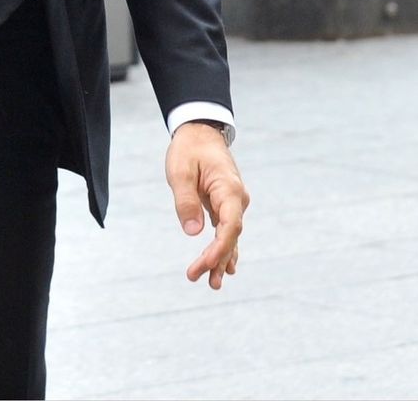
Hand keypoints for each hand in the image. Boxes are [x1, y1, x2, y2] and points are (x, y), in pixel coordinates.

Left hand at [166, 122, 248, 289]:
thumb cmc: (189, 149)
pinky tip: (224, 268)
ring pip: (230, 236)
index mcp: (228, 189)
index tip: (204, 265)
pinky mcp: (225, 205)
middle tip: (195, 277)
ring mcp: (233, 203)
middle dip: (215, 259)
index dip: (219, 249)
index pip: (230, 226)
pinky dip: (224, 249)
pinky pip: (227, 231)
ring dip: (221, 259)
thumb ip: (186, 201)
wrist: (200, 132)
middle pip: (231, 236)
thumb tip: (193, 232)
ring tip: (213, 284)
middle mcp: (237, 198)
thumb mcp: (180, 172)